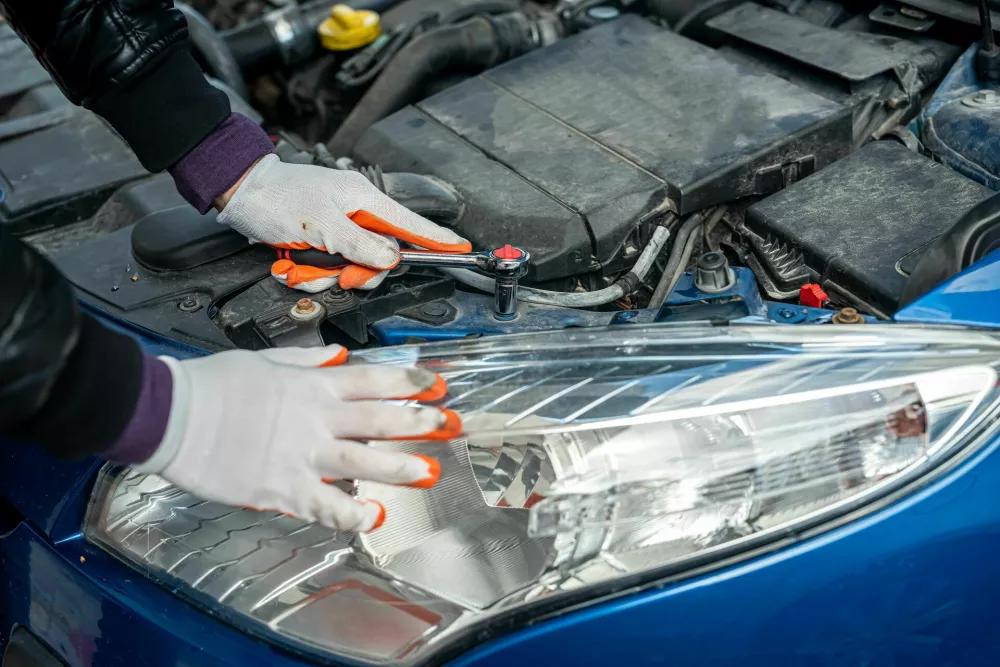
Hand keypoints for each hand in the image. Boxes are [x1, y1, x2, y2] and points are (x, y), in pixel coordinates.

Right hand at [137, 345, 460, 531]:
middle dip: (420, 421)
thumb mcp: (264, 360)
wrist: (171, 413)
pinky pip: (325, 504)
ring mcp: (302, 454)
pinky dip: (351, 512)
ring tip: (430, 471)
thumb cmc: (210, 384)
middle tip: (451, 425)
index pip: (373, 379)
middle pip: (380, 417)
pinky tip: (373, 516)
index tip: (436, 384)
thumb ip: (306, 362)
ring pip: (364, 460)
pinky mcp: (281, 488)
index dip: (409, 381)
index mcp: (312, 384)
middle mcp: (315, 417)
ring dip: (400, 467)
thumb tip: (338, 357)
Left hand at [216, 155, 470, 291]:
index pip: (410, 225)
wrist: (241, 194)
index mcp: (364, 200)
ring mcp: (339, 230)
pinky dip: (308, 272)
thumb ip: (359, 244)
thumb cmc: (277, 198)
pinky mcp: (321, 243)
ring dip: (323, 274)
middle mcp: (356, 215)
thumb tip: (391, 260)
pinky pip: (328, 269)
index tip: (461, 249)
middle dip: (355, 272)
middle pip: (379, 258)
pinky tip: (291, 263)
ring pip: (350, 268)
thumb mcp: (320, 224)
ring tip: (300, 263)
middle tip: (337, 273)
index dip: (437, 239)